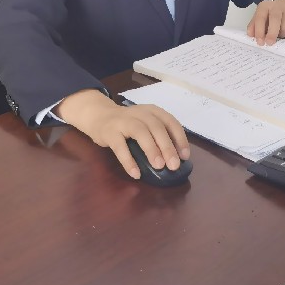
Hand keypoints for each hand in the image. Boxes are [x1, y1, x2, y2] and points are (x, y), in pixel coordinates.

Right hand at [56, 90, 189, 179]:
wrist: (99, 115)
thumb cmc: (128, 124)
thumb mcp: (145, 123)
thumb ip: (158, 135)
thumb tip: (176, 158)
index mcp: (152, 111)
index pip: (170, 121)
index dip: (179, 138)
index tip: (185, 156)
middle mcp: (139, 113)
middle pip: (156, 127)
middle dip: (167, 146)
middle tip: (174, 165)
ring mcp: (123, 121)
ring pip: (140, 132)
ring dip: (151, 149)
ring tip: (158, 166)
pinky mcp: (109, 132)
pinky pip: (120, 146)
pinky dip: (128, 160)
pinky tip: (135, 173)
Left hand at [246, 0, 284, 45]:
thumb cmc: (270, 14)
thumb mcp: (260, 16)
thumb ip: (254, 25)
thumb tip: (250, 35)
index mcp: (264, 6)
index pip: (260, 18)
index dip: (259, 31)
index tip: (260, 42)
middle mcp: (277, 6)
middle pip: (275, 20)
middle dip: (272, 33)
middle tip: (269, 43)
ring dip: (281, 36)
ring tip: (278, 36)